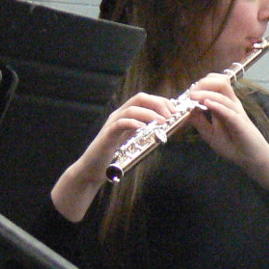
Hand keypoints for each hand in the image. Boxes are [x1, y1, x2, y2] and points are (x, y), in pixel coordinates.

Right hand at [51, 93, 175, 220]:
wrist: (93, 169)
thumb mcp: (134, 141)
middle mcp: (119, 115)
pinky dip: (133, 123)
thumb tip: (165, 129)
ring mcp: (112, 124)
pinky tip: (143, 128)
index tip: (175, 110)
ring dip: (149, 114)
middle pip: (139, 98)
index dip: (161, 101)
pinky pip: (119, 124)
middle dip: (158, 103)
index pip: (145, 99)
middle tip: (170, 115)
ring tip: (162, 122)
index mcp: (127, 115)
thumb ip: (146, 133)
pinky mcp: (107, 135)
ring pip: (131, 109)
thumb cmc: (114, 157)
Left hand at [188, 74, 268, 189]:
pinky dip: (217, 106)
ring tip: (193, 96)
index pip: (215, 84)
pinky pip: (229, 112)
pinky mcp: (240, 123)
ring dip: (206, 93)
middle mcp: (232, 104)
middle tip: (191, 93)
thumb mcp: (210, 133)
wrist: (250, 159)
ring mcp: (237, 113)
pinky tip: (207, 103)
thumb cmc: (232, 145)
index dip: (201, 84)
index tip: (189, 93)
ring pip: (223, 95)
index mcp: (225, 104)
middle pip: (221, 82)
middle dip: (204, 84)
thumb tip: (188, 109)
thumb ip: (199, 121)